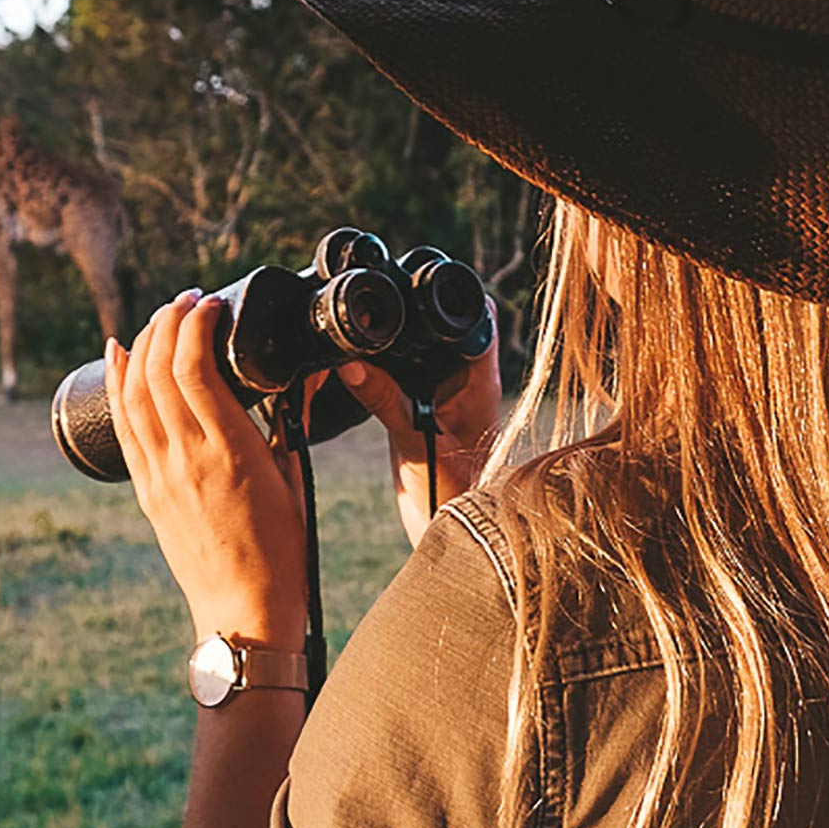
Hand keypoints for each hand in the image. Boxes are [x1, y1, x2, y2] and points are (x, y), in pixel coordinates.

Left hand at [107, 292, 307, 647]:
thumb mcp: (294, 478)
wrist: (243, 607)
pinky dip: (118, 382)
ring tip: (161, 316)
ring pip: (135, 392)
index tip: (210, 303)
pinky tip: (119, 352)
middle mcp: (188, 458)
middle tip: (187, 300)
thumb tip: (300, 379)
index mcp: (232, 452)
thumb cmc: (280, 549)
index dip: (196, 325)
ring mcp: (161, 474)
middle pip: (159, 370)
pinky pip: (123, 425)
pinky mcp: (146, 489)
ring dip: (144, 344)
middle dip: (168, 322)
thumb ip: (290, 423)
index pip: (196, 369)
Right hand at [339, 306, 501, 547]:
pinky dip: (380, 366)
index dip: (445, 295)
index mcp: (478, 378)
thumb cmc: (453, 497)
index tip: (407, 288)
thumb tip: (350, 363)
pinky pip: (400, 372)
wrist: (457, 539)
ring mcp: (442, 391)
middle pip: (443, 323)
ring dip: (392, 339)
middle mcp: (465, 378)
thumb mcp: (416, 445)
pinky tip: (354, 367)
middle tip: (372, 309)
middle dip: (409, 311)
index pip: (473, 315)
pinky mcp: (418, 406)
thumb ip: (386, 402)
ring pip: (420, 345)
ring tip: (357, 337)